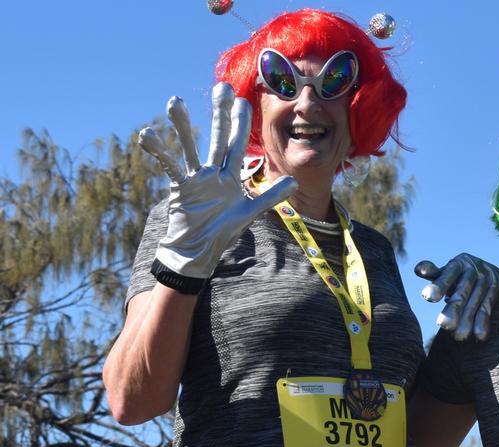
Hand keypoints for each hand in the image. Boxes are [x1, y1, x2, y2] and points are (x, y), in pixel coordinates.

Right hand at [138, 83, 296, 278]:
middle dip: (220, 113)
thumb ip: (270, 196)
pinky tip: (147, 134)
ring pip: (189, 147)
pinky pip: (169, 166)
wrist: (197, 250)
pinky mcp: (180, 187)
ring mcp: (195, 177)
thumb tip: (294, 182)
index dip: (240, 123)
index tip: (243, 100)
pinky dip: (159, 151)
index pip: (237, 143)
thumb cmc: (221, 231)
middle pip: (217, 137)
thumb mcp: (250, 212)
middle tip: (222, 87)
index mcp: (230, 175)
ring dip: (182, 125)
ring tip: (174, 100)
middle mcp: (212, 171)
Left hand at [415, 254, 498, 341]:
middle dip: (454, 308)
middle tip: (443, 324)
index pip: (448, 274)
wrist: (490, 270)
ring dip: (468, 320)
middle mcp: (474, 270)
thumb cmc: (459, 275)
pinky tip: (479, 337)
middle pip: (463, 291)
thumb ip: (434, 272)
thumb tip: (418, 270)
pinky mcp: (496, 290)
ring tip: (458, 336)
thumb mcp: (447, 272)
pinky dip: (484, 322)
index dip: (439, 285)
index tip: (427, 297)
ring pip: (476, 302)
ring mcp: (487, 279)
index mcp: (459, 263)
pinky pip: (488, 308)